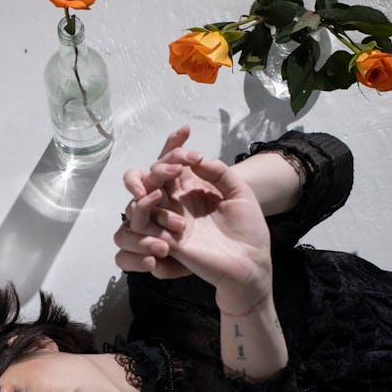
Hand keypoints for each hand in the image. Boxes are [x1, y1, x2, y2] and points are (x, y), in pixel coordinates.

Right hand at [115, 154, 272, 303]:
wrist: (252, 261)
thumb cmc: (248, 229)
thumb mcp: (239, 192)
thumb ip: (219, 172)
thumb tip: (197, 158)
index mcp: (192, 190)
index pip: (173, 164)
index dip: (174, 145)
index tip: (185, 130)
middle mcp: (177, 205)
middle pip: (152, 178)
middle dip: (161, 166)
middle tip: (179, 165)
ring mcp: (170, 224)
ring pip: (140, 201)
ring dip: (148, 187)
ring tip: (168, 181)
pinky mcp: (169, 243)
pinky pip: (143, 226)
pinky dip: (145, 213)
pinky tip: (160, 202)